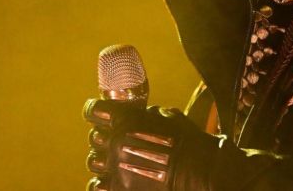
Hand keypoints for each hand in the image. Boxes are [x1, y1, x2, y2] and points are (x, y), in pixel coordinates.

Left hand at [83, 99, 219, 190]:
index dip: (96, 111)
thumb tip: (140, 116)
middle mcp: (116, 142)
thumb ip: (147, 116)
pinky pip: (96, 186)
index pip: (94, 110)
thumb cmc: (188, 141)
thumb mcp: (168, 116)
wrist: (200, 170)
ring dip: (103, 161)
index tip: (98, 114)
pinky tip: (111, 182)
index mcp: (126, 119)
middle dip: (104, 138)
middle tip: (114, 141)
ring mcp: (116, 169)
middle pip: (94, 137)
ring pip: (93, 162)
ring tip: (114, 164)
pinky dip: (101, 184)